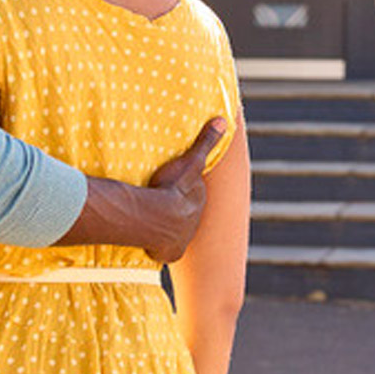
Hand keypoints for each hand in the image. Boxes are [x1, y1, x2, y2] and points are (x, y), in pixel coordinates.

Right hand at [139, 118, 225, 262]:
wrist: (155, 217)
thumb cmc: (170, 187)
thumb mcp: (190, 161)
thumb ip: (206, 142)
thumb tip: (223, 120)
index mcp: (198, 200)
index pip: (192, 193)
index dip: (182, 188)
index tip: (172, 185)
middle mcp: (194, 221)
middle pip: (185, 213)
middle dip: (176, 209)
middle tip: (161, 202)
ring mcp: (183, 239)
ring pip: (175, 232)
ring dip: (167, 228)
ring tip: (154, 221)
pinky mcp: (170, 254)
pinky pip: (165, 250)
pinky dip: (159, 247)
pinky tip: (151, 242)